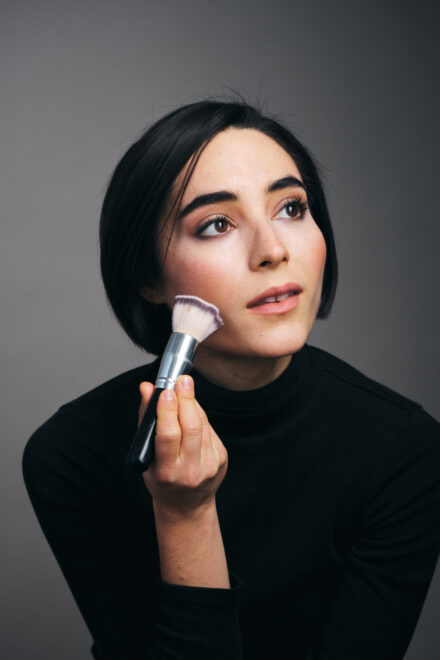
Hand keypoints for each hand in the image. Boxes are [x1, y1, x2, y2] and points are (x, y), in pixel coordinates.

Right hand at [138, 375, 227, 519]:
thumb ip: (146, 420)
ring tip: (184, 389)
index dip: (168, 411)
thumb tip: (146, 388)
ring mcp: (209, 465)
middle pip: (191, 427)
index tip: (166, 391)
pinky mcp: (221, 458)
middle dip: (186, 399)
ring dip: (192, 404)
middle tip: (181, 380)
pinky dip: (199, 416)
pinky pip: (210, 429)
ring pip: (203, 425)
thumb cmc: (161, 480)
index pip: (169, 436)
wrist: (187, 506)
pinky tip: (191, 410)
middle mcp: (190, 470)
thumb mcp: (146, 457)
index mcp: (167, 473)